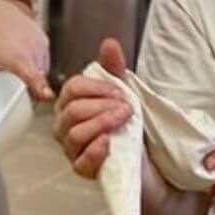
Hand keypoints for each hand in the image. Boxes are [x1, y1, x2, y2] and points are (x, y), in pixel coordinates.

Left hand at [0, 0, 52, 100]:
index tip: (44, 97)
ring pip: (40, 73)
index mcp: (11, 52)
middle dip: (24, 93)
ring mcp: (39, 43)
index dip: (38, 86)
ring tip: (7, 78)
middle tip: (4, 96)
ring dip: (28, 80)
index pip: (31, 72)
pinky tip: (15, 65)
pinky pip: (42, 63)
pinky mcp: (43, 41)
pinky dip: (32, 68)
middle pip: (35, 81)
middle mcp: (30, 47)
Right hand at [52, 38, 131, 178]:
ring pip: (75, 134)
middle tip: (127, 107)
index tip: (120, 90)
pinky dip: (96, 150)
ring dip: (102, 123)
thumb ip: (114, 69)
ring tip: (123, 121)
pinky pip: (81, 161)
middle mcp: (66, 127)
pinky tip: (110, 143)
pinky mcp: (84, 171)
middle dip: (102, 105)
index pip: (71, 88)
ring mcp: (73, 150)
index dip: (96, 87)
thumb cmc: (129, 125)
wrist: (147, 160)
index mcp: (72, 104)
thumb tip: (109, 43)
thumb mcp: (124, 93)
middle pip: (72, 110)